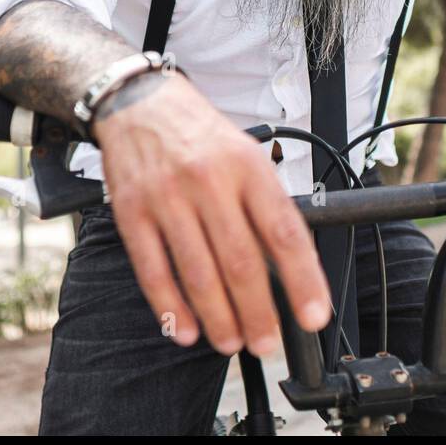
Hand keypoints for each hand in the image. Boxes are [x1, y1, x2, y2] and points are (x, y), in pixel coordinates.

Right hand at [92, 72, 331, 356]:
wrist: (140, 101)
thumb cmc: (200, 134)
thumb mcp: (245, 153)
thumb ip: (264, 204)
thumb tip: (289, 266)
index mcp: (247, 166)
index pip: (283, 231)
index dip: (303, 279)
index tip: (314, 315)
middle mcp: (209, 181)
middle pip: (241, 261)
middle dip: (258, 313)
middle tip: (268, 343)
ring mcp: (167, 197)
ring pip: (198, 272)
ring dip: (218, 318)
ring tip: (232, 342)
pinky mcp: (131, 212)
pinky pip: (153, 270)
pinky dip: (170, 307)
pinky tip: (184, 329)